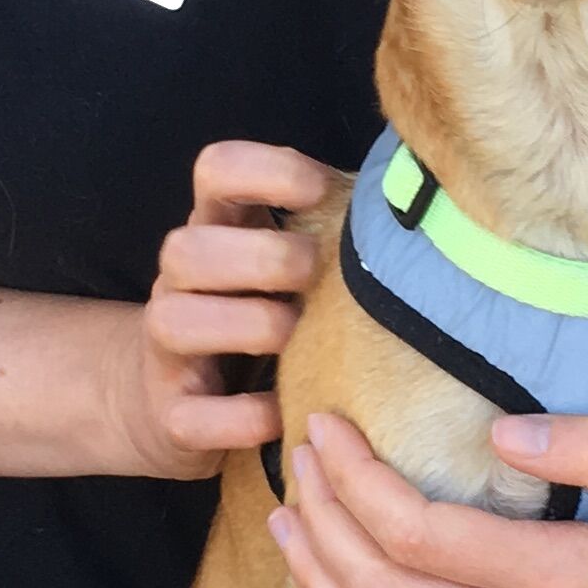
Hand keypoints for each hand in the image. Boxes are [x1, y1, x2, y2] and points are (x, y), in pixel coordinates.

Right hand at [102, 140, 338, 480]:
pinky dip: (243, 416)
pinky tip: (283, 412)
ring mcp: (167, 351)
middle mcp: (180, 284)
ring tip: (296, 337)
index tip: (319, 191)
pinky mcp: (172, 415)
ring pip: (173, 322)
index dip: (263, 172)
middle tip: (314, 273)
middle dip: (261, 258)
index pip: (215, 171)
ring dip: (248, 326)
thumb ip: (331, 227)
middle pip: (185, 247)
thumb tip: (420, 195)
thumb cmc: (261, 316)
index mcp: (216, 231)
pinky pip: (192, 416)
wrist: (177, 401)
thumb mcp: (287, 264)